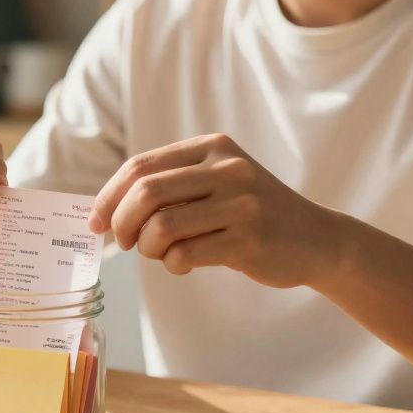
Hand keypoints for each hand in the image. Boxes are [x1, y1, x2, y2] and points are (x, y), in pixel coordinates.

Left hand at [88, 134, 342, 287]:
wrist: (317, 239)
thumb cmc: (253, 214)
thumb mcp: (218, 182)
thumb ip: (172, 187)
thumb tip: (107, 210)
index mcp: (212, 147)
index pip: (140, 166)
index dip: (109, 196)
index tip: (96, 222)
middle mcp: (227, 168)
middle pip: (145, 192)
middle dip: (122, 223)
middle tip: (124, 243)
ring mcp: (240, 203)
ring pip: (162, 226)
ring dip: (149, 248)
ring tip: (161, 254)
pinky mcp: (248, 239)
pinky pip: (186, 254)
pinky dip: (173, 265)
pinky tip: (184, 265)